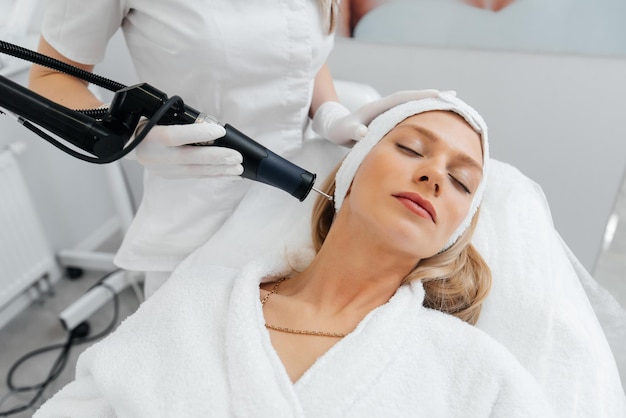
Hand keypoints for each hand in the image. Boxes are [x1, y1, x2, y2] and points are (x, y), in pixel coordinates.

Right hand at [128, 120, 243, 178]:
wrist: (126, 142)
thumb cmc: (145, 123)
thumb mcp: (156, 114)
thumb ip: (178, 120)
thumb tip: (210, 127)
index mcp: (148, 135)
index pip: (174, 136)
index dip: (198, 134)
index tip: (220, 131)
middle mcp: (154, 155)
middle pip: (188, 158)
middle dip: (216, 158)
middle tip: (236, 157)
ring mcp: (161, 169)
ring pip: (194, 171)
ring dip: (218, 170)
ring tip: (237, 169)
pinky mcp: (168, 176)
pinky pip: (195, 176)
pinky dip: (213, 175)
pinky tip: (228, 175)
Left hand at [312, 89, 442, 145]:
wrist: (335, 128)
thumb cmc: (340, 130)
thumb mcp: (345, 132)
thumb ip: (353, 132)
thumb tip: (362, 133)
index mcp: (379, 107)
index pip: (403, 99)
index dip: (420, 96)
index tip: (438, 95)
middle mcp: (387, 107)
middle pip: (414, 99)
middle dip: (433, 98)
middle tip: (454, 96)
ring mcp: (389, 113)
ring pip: (413, 107)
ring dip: (430, 105)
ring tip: (451, 106)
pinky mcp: (390, 120)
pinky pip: (410, 116)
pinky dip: (423, 115)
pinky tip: (435, 120)